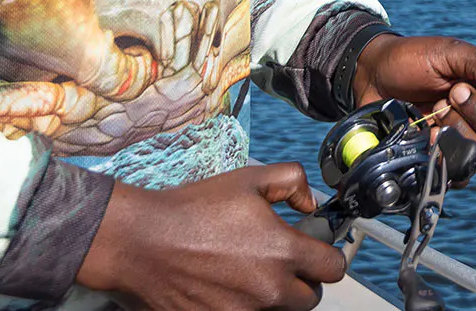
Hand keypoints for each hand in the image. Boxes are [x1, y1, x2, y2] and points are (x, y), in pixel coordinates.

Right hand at [75, 165, 345, 310]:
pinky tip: (227, 284)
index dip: (325, 255)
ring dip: (273, 295)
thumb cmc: (194, 209)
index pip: (333, 268)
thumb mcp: (249, 179)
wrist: (143, 242)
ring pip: (279, 310)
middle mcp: (270, 290)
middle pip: (309, 297)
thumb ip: (292, 183)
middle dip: (301, 279)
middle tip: (279, 260)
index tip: (312, 247)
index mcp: (284, 252)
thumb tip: (310, 203)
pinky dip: (244, 304)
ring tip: (249, 271)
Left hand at [351, 34, 475, 176]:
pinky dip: (444, 158)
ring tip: (435, 113)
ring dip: (459, 135)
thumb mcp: (447, 52)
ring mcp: (465, 142)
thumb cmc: (413, 59)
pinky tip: (427, 137)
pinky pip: (459, 175)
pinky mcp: (443, 161)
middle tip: (453, 94)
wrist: (373, 78)